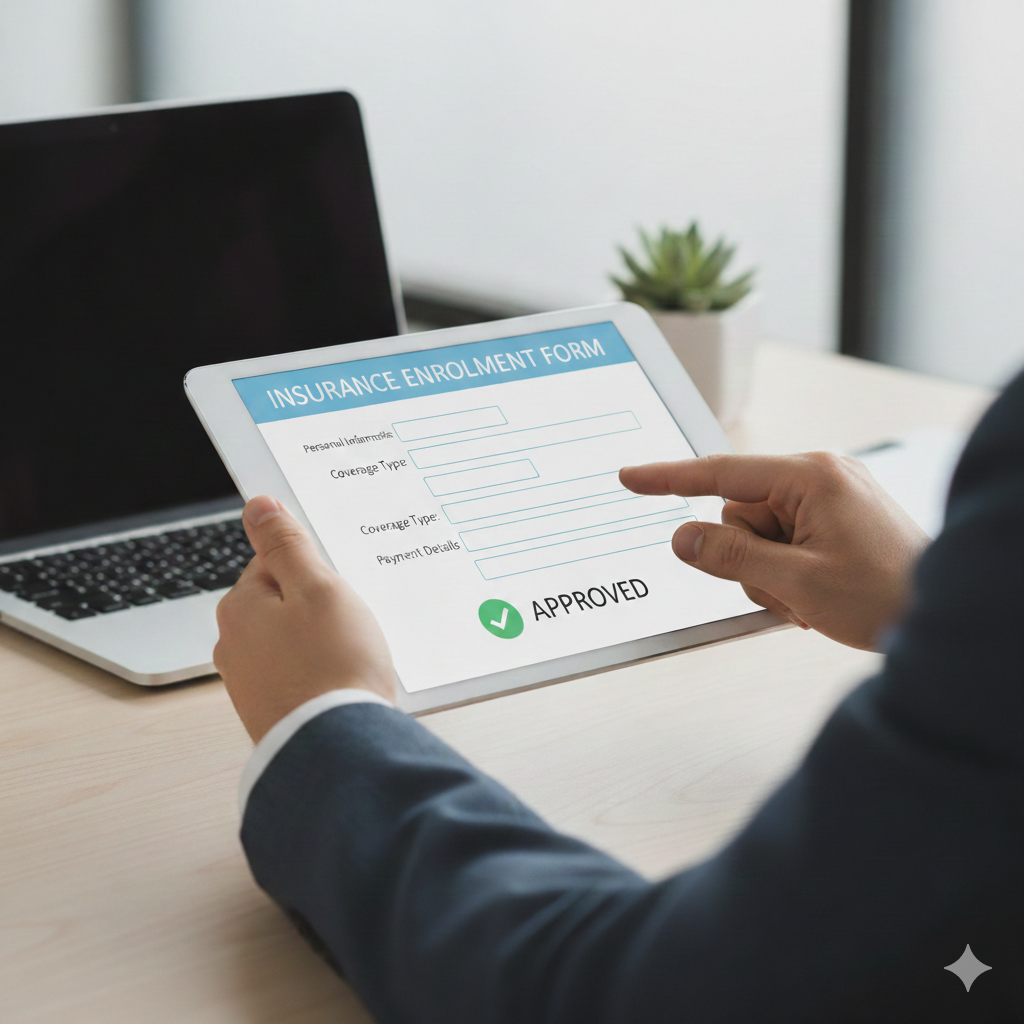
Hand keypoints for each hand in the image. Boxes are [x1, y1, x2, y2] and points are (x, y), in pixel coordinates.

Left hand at [214, 496, 396, 742]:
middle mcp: (233, 644)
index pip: (275, 563)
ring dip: (322, 643)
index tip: (338, 587)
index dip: (315, 570)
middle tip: (350, 623)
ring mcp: (250, 682)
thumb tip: (259, 507)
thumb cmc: (334, 667)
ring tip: (351, 658)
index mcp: (239, 607)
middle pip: (284, 603)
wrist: (340, 749)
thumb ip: (287, 544)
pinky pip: (299, 675)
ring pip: (293, 641)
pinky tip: (342, 683)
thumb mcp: (319, 587)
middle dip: (320, 608)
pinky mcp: (270, 711)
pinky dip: (320, 674)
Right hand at [619, 452, 929, 649]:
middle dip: (749, 560)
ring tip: (811, 597)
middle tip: (789, 589)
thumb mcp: (797, 582)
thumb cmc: (889, 596)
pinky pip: (781, 544)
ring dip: (769, 576)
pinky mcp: (832, 521)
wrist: (946, 617)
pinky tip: (819, 593)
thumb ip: (730, 557)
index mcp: (812, 477)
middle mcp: (819, 478)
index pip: (721, 473)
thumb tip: (681, 538)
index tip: (630, 477)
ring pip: (755, 537)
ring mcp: (828, 499)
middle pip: (737, 516)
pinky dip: (787, 575)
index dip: (668, 478)